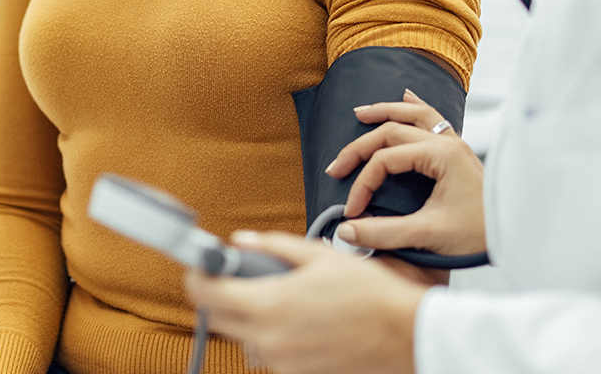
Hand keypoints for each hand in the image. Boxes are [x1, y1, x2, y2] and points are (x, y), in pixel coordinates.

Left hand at [185, 232, 424, 373]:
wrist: (404, 334)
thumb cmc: (368, 294)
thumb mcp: (318, 255)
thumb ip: (272, 246)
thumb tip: (241, 241)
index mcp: (268, 305)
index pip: (205, 293)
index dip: (197, 275)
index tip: (202, 265)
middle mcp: (267, 338)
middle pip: (217, 317)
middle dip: (219, 294)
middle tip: (235, 276)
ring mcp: (280, 361)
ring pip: (242, 336)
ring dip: (246, 315)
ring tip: (277, 297)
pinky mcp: (295, 373)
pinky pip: (267, 350)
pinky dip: (270, 333)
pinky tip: (297, 317)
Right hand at [323, 90, 487, 255]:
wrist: (515, 234)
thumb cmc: (479, 234)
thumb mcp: (428, 234)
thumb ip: (384, 232)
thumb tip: (346, 230)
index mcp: (442, 156)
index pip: (385, 160)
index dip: (363, 183)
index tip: (353, 209)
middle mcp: (448, 143)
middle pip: (392, 131)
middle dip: (360, 147)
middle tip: (337, 166)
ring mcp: (456, 144)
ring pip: (414, 115)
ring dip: (386, 112)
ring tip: (361, 113)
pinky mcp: (459, 152)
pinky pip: (435, 118)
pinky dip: (416, 107)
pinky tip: (407, 96)